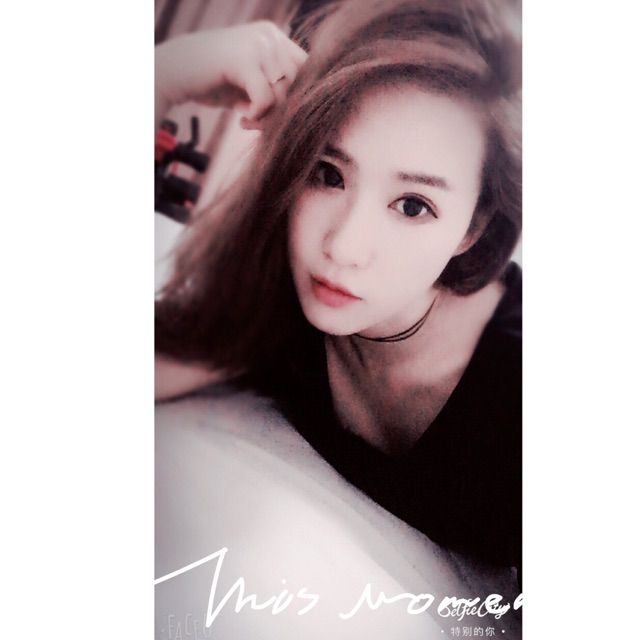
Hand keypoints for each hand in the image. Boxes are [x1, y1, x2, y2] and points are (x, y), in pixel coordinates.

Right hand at [155, 21, 307, 129]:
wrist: (171, 73)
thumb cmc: (211, 81)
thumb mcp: (250, 85)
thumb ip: (276, 92)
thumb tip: (304, 113)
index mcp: (274, 36)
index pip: (307, 72)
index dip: (296, 98)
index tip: (273, 115)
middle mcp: (270, 35)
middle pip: (299, 84)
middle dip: (283, 111)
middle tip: (258, 122)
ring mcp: (258, 44)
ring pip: (284, 94)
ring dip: (269, 117)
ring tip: (247, 120)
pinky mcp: (243, 58)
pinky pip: (266, 98)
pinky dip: (258, 116)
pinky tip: (242, 119)